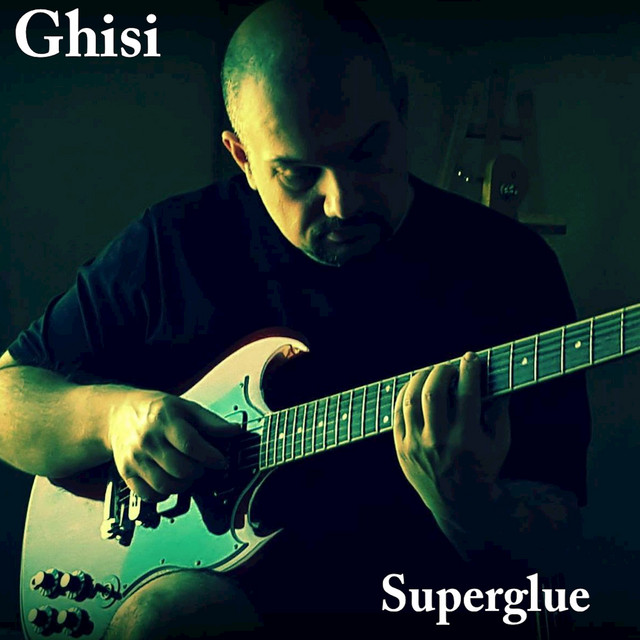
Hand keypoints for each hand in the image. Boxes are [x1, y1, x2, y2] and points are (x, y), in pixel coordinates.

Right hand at [107, 390, 240, 501]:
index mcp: (164, 420)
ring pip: (166, 486)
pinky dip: (165, 494)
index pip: (190, 444)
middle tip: (201, 465)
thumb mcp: (185, 407)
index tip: (221, 461)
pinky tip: (170, 481)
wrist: (119, 414)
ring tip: (187, 474)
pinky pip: (149, 495)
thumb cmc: (156, 410)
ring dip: (184, 485)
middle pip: (180, 469)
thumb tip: (235, 431)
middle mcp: (147, 440)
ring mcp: (135, 458)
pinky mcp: (126, 473)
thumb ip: (210, 421)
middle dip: (198, 471)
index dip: (210, 456)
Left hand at [392, 352, 509, 529]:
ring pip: (411, 399)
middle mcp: (439, 441)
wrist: (460, 504)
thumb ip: (500, 411)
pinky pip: (397, 413)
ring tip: (431, 372)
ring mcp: (416, 445)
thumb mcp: (501, 443)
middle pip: (434, 392)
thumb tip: (498, 379)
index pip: (467, 393)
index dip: (469, 370)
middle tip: (449, 366)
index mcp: (467, 439)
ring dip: (420, 378)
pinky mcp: (401, 448)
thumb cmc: (484, 467)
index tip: (471, 358)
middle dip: (442, 370)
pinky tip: (415, 386)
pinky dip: (405, 394)